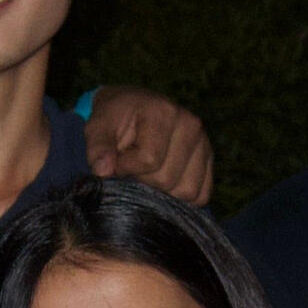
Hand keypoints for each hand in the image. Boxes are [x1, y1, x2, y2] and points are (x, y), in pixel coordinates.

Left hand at [81, 86, 213, 202]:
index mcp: (164, 112)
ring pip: (186, 192)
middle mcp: (191, 125)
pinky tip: (165, 182)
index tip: (117, 159)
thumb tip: (103, 171)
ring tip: (149, 172)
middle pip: (167, 180)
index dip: (126, 168)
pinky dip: (180, 197)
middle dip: (143, 181)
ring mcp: (204, 143)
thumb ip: (98, 147)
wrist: (132, 109)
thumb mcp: (98, 126)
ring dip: (162, 192)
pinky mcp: (209, 160)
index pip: (149, 160)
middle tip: (133, 165)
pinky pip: (201, 195)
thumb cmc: (114, 119)